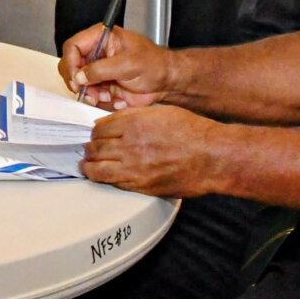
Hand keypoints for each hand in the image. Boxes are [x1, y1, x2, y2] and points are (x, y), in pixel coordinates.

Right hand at [60, 25, 175, 110]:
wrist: (166, 82)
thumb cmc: (154, 65)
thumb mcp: (128, 64)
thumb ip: (100, 69)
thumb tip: (80, 76)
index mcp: (101, 37)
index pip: (73, 46)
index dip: (70, 63)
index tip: (76, 78)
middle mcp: (96, 53)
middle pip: (70, 66)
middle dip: (78, 82)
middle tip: (87, 91)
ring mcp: (98, 70)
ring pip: (78, 84)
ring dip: (90, 94)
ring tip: (106, 96)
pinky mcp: (101, 85)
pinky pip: (90, 95)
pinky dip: (99, 101)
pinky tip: (114, 99)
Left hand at [81, 105, 219, 196]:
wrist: (212, 156)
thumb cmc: (193, 132)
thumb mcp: (161, 112)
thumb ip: (134, 116)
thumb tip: (113, 122)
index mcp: (134, 123)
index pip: (99, 128)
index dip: (95, 131)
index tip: (96, 134)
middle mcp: (130, 145)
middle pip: (94, 148)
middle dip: (90, 148)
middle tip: (89, 149)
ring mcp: (134, 168)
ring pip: (97, 169)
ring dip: (89, 166)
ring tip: (87, 165)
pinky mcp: (141, 186)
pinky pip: (114, 183)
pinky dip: (105, 179)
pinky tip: (103, 176)